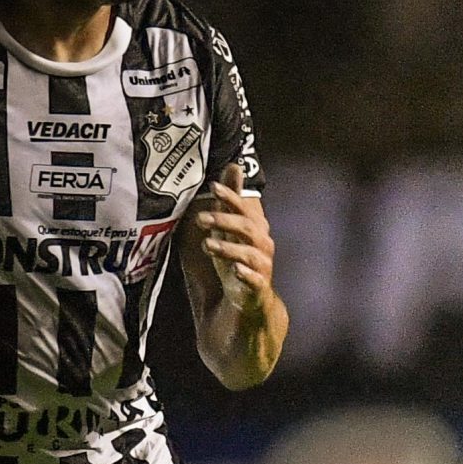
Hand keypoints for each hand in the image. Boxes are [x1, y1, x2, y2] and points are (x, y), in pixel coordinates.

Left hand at [193, 166, 274, 307]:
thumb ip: (232, 200)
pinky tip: (236, 270)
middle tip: (200, 219)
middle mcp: (261, 244)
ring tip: (207, 245)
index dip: (231, 197)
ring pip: (249, 254)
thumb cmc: (238, 257)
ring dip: (229, 248)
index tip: (214, 187)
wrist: (251, 297)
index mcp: (254, 228)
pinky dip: (247, 274)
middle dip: (225, 221)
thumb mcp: (230, 227)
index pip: (244, 208)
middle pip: (248, 228)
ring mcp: (261, 266)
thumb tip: (234, 166)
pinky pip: (256, 279)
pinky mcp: (258, 286)